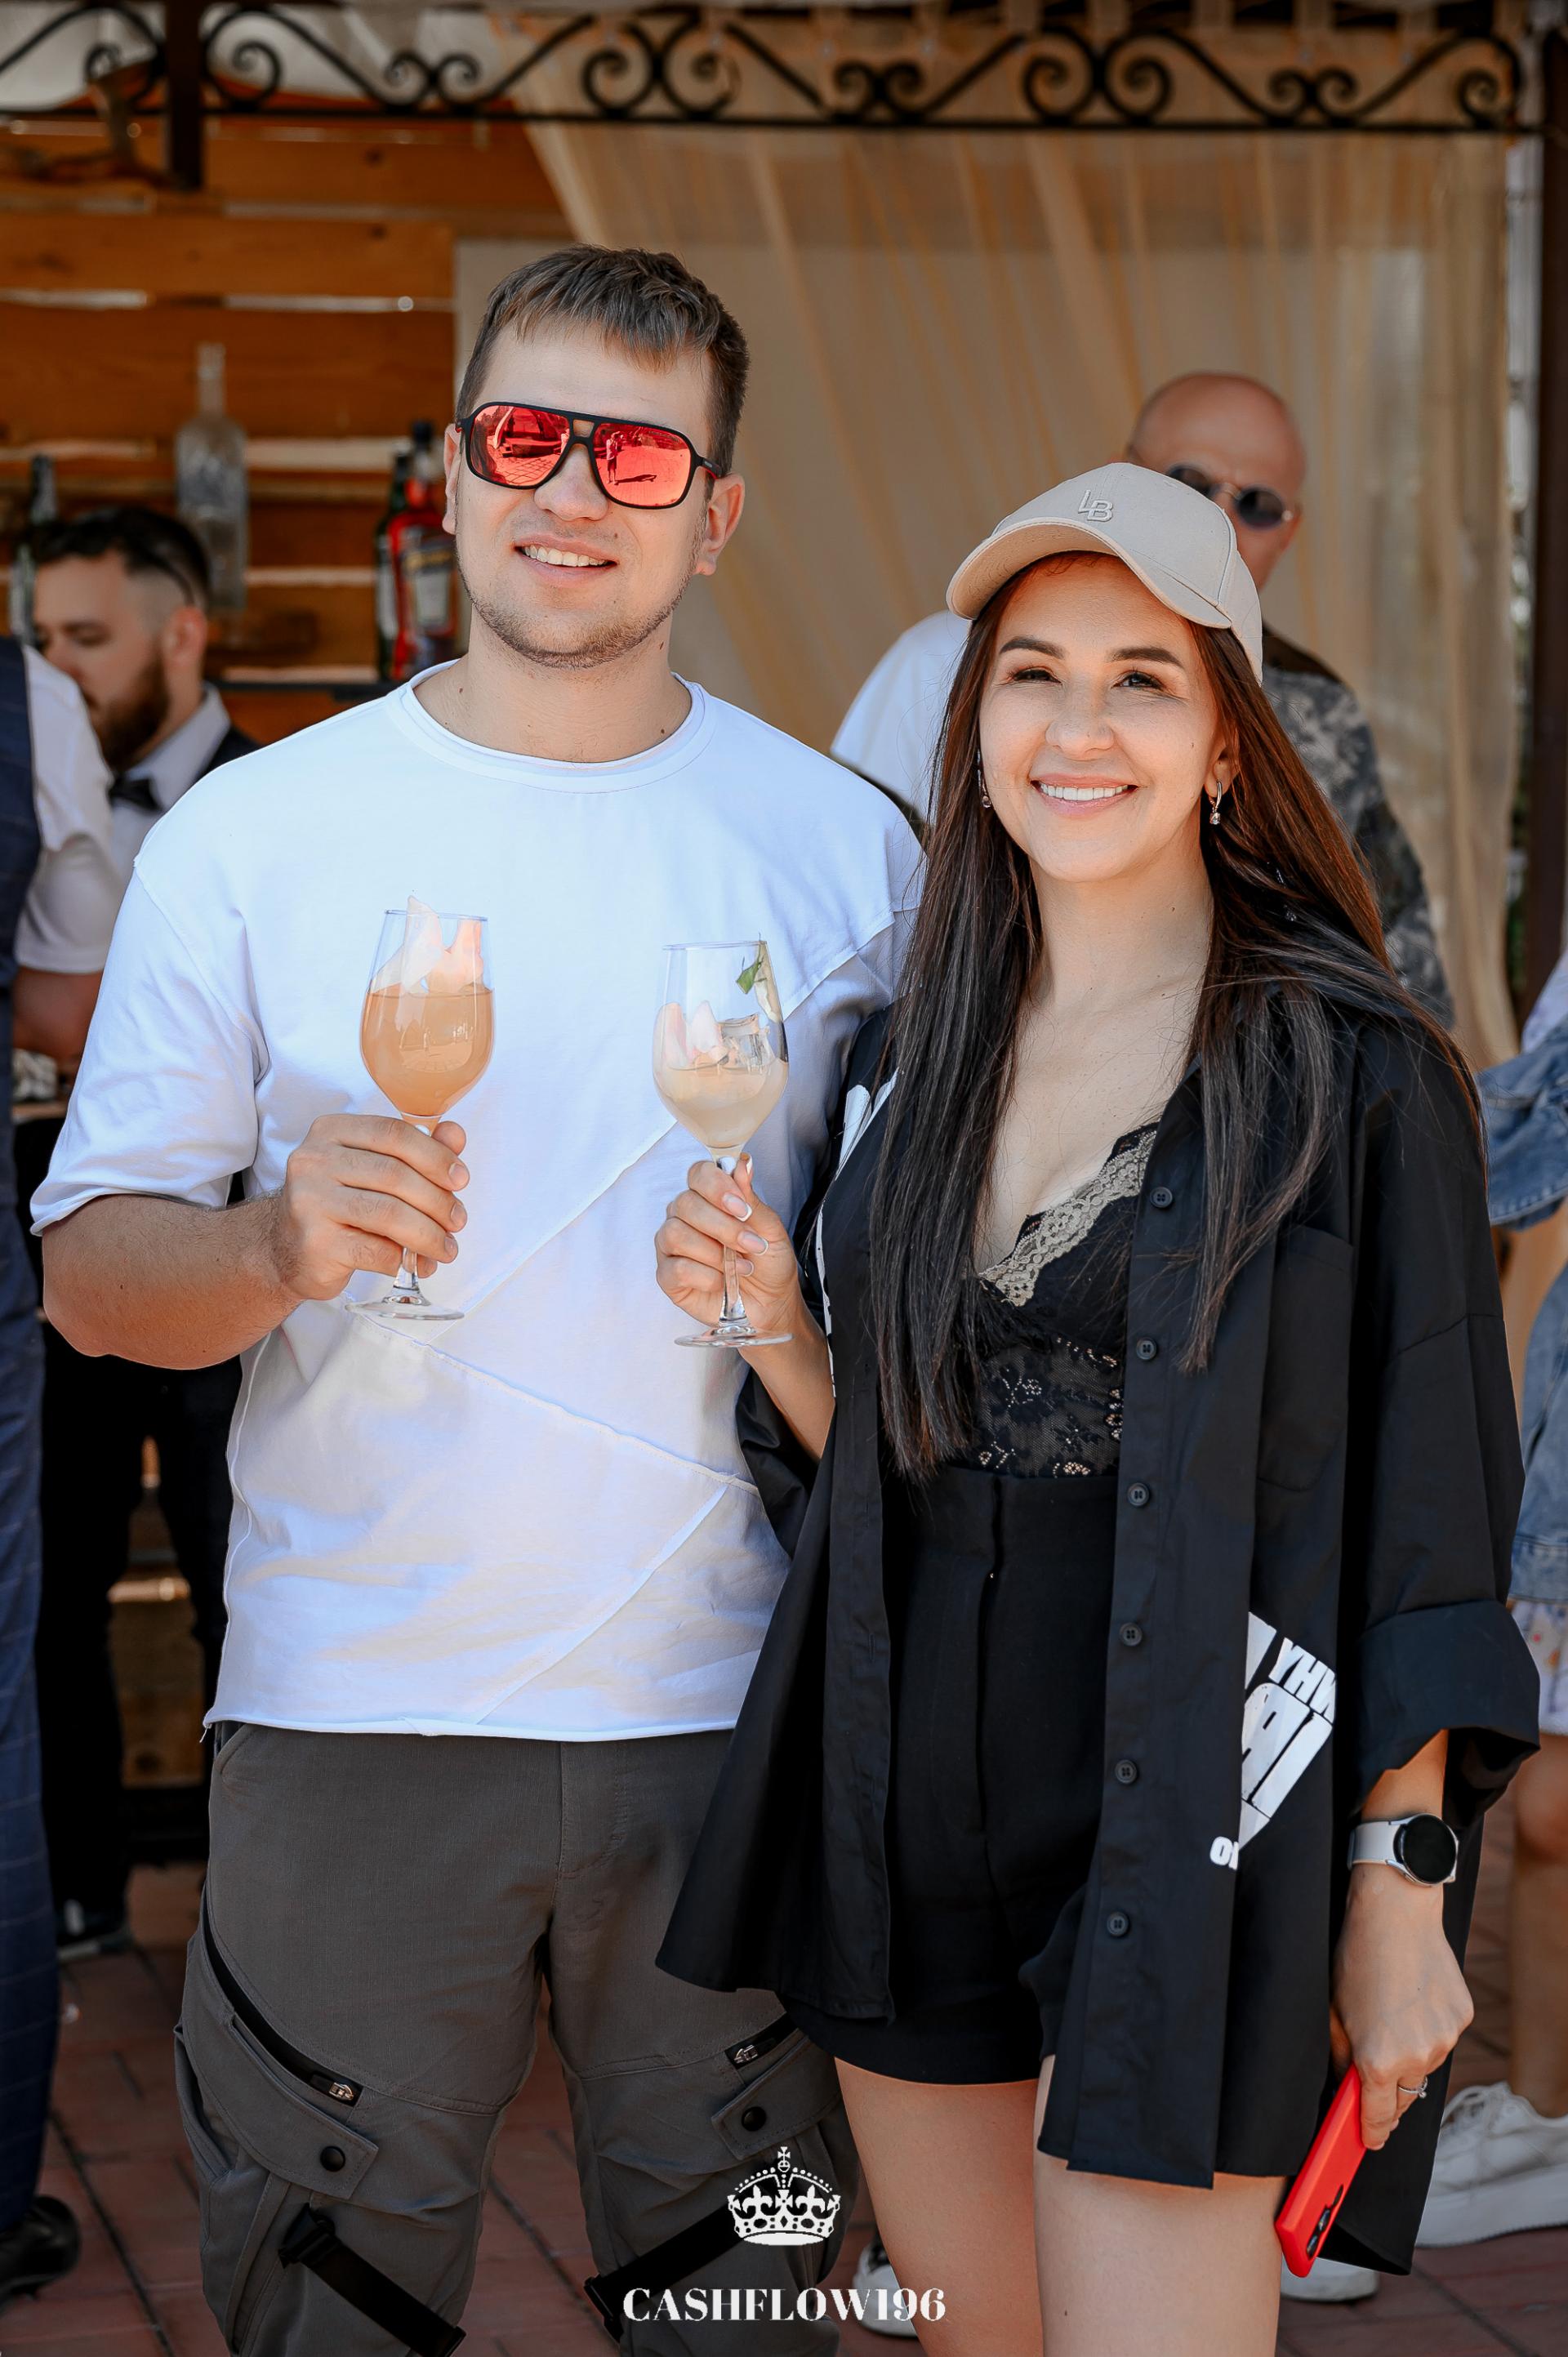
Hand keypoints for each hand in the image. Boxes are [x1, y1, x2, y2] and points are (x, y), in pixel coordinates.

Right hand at [264, 1115, 468, 1300]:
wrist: (285, 1249)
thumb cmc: (338, 1204)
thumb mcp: (374, 1168)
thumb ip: (416, 1150)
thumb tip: (456, 1136)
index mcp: (331, 1131)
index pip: (393, 1133)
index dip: (435, 1156)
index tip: (461, 1179)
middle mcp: (314, 1160)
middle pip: (394, 1175)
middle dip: (437, 1200)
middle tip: (458, 1220)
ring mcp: (310, 1201)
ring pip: (389, 1214)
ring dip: (428, 1234)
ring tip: (447, 1248)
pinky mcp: (316, 1243)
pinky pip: (376, 1250)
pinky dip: (406, 1259)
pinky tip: (419, 1264)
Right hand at [655, 1156, 800, 1339]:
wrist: (771, 1304)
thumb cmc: (768, 1263)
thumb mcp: (771, 1229)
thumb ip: (752, 1199)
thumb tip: (742, 1163)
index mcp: (708, 1198)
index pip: (698, 1173)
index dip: (716, 1186)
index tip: (742, 1208)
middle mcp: (684, 1217)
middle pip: (685, 1203)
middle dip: (722, 1226)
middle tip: (750, 1244)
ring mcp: (672, 1247)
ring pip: (675, 1233)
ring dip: (714, 1252)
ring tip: (741, 1267)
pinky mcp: (668, 1276)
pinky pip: (676, 1267)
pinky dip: (705, 1275)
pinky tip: (722, 1281)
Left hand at [1330, 1867, 1472, 2148]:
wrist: (1396, 1913)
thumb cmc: (1357, 1958)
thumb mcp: (1334, 2013)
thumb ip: (1342, 2059)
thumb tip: (1347, 2087)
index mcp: (1378, 2060)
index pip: (1379, 2118)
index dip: (1371, 2132)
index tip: (1369, 2140)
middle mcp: (1416, 2056)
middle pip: (1405, 2098)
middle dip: (1388, 2094)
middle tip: (1374, 2075)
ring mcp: (1444, 2038)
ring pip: (1425, 2066)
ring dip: (1409, 2056)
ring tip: (1391, 2016)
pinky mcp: (1462, 2018)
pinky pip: (1442, 2038)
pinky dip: (1428, 2030)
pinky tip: (1412, 1999)